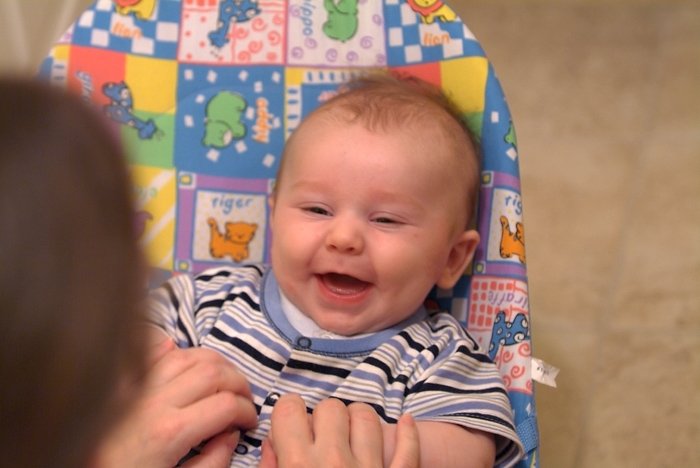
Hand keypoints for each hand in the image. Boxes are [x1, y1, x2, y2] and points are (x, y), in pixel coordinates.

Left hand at [94, 337, 256, 467]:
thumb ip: (212, 463)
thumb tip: (231, 434)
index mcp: (172, 432)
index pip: (227, 404)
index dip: (247, 411)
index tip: (250, 422)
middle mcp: (156, 401)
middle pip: (213, 372)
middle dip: (239, 382)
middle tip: (245, 399)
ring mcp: (138, 388)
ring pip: (189, 355)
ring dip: (215, 363)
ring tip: (224, 379)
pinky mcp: (122, 384)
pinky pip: (151, 351)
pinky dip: (172, 346)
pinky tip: (181, 351)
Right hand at [259, 394, 418, 467]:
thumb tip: (274, 440)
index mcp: (297, 466)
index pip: (290, 409)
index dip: (288, 414)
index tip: (290, 426)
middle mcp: (335, 461)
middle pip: (330, 407)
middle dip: (323, 419)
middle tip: (320, 439)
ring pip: (366, 416)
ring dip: (357, 422)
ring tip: (350, 438)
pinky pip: (409, 450)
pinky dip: (408, 435)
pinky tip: (406, 423)